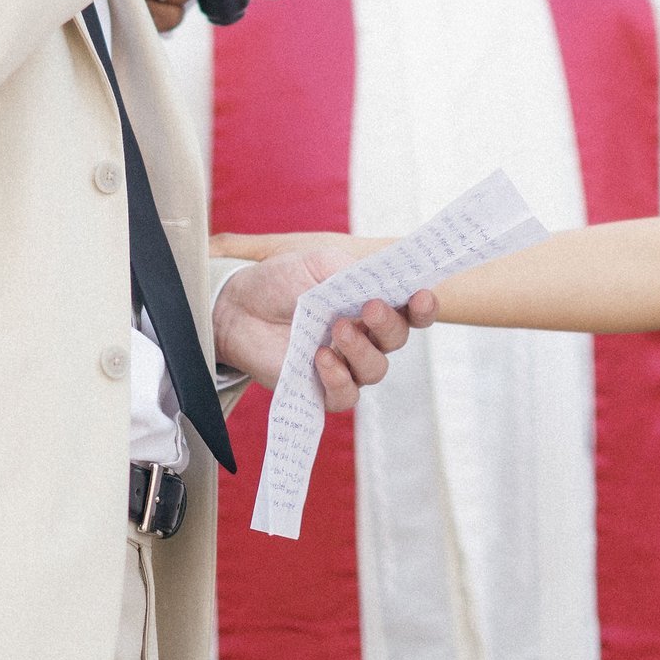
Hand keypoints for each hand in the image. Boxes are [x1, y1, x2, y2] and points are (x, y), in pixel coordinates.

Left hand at [213, 244, 434, 410]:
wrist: (236, 306)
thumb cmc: (281, 281)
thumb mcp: (319, 264)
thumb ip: (352, 272)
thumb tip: (382, 282)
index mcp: (370, 302)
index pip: (410, 310)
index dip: (423, 307)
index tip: (421, 296)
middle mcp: (364, 336)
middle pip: (397, 339)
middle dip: (389, 323)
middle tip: (370, 307)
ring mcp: (344, 364)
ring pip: (376, 369)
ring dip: (362, 350)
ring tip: (337, 330)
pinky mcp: (320, 388)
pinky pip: (345, 395)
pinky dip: (339, 379)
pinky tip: (321, 360)